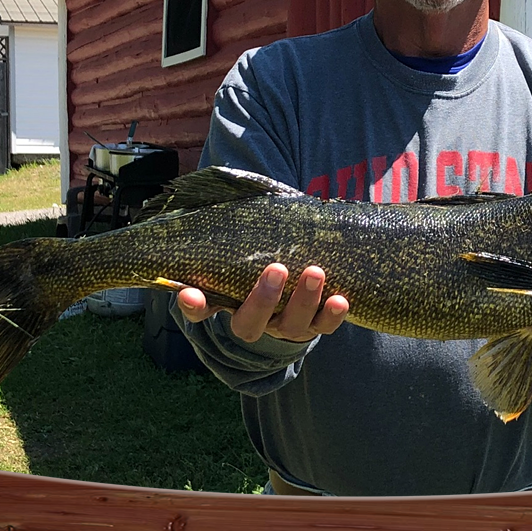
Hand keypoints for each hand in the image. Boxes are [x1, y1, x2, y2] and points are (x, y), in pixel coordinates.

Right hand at [175, 263, 348, 343]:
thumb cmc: (257, 269)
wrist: (291, 297)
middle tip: (276, 269)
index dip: (195, 306)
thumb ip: (226, 247)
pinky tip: (341, 299)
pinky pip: (324, 326)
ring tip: (314, 273)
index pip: (202, 311)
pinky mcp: (314, 326)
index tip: (190, 294)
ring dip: (304, 300)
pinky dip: (333, 315)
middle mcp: (254, 322)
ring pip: (292, 324)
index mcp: (227, 304)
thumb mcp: (239, 261)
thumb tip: (212, 204)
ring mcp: (285, 326)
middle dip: (263, 298)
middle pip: (251, 322)